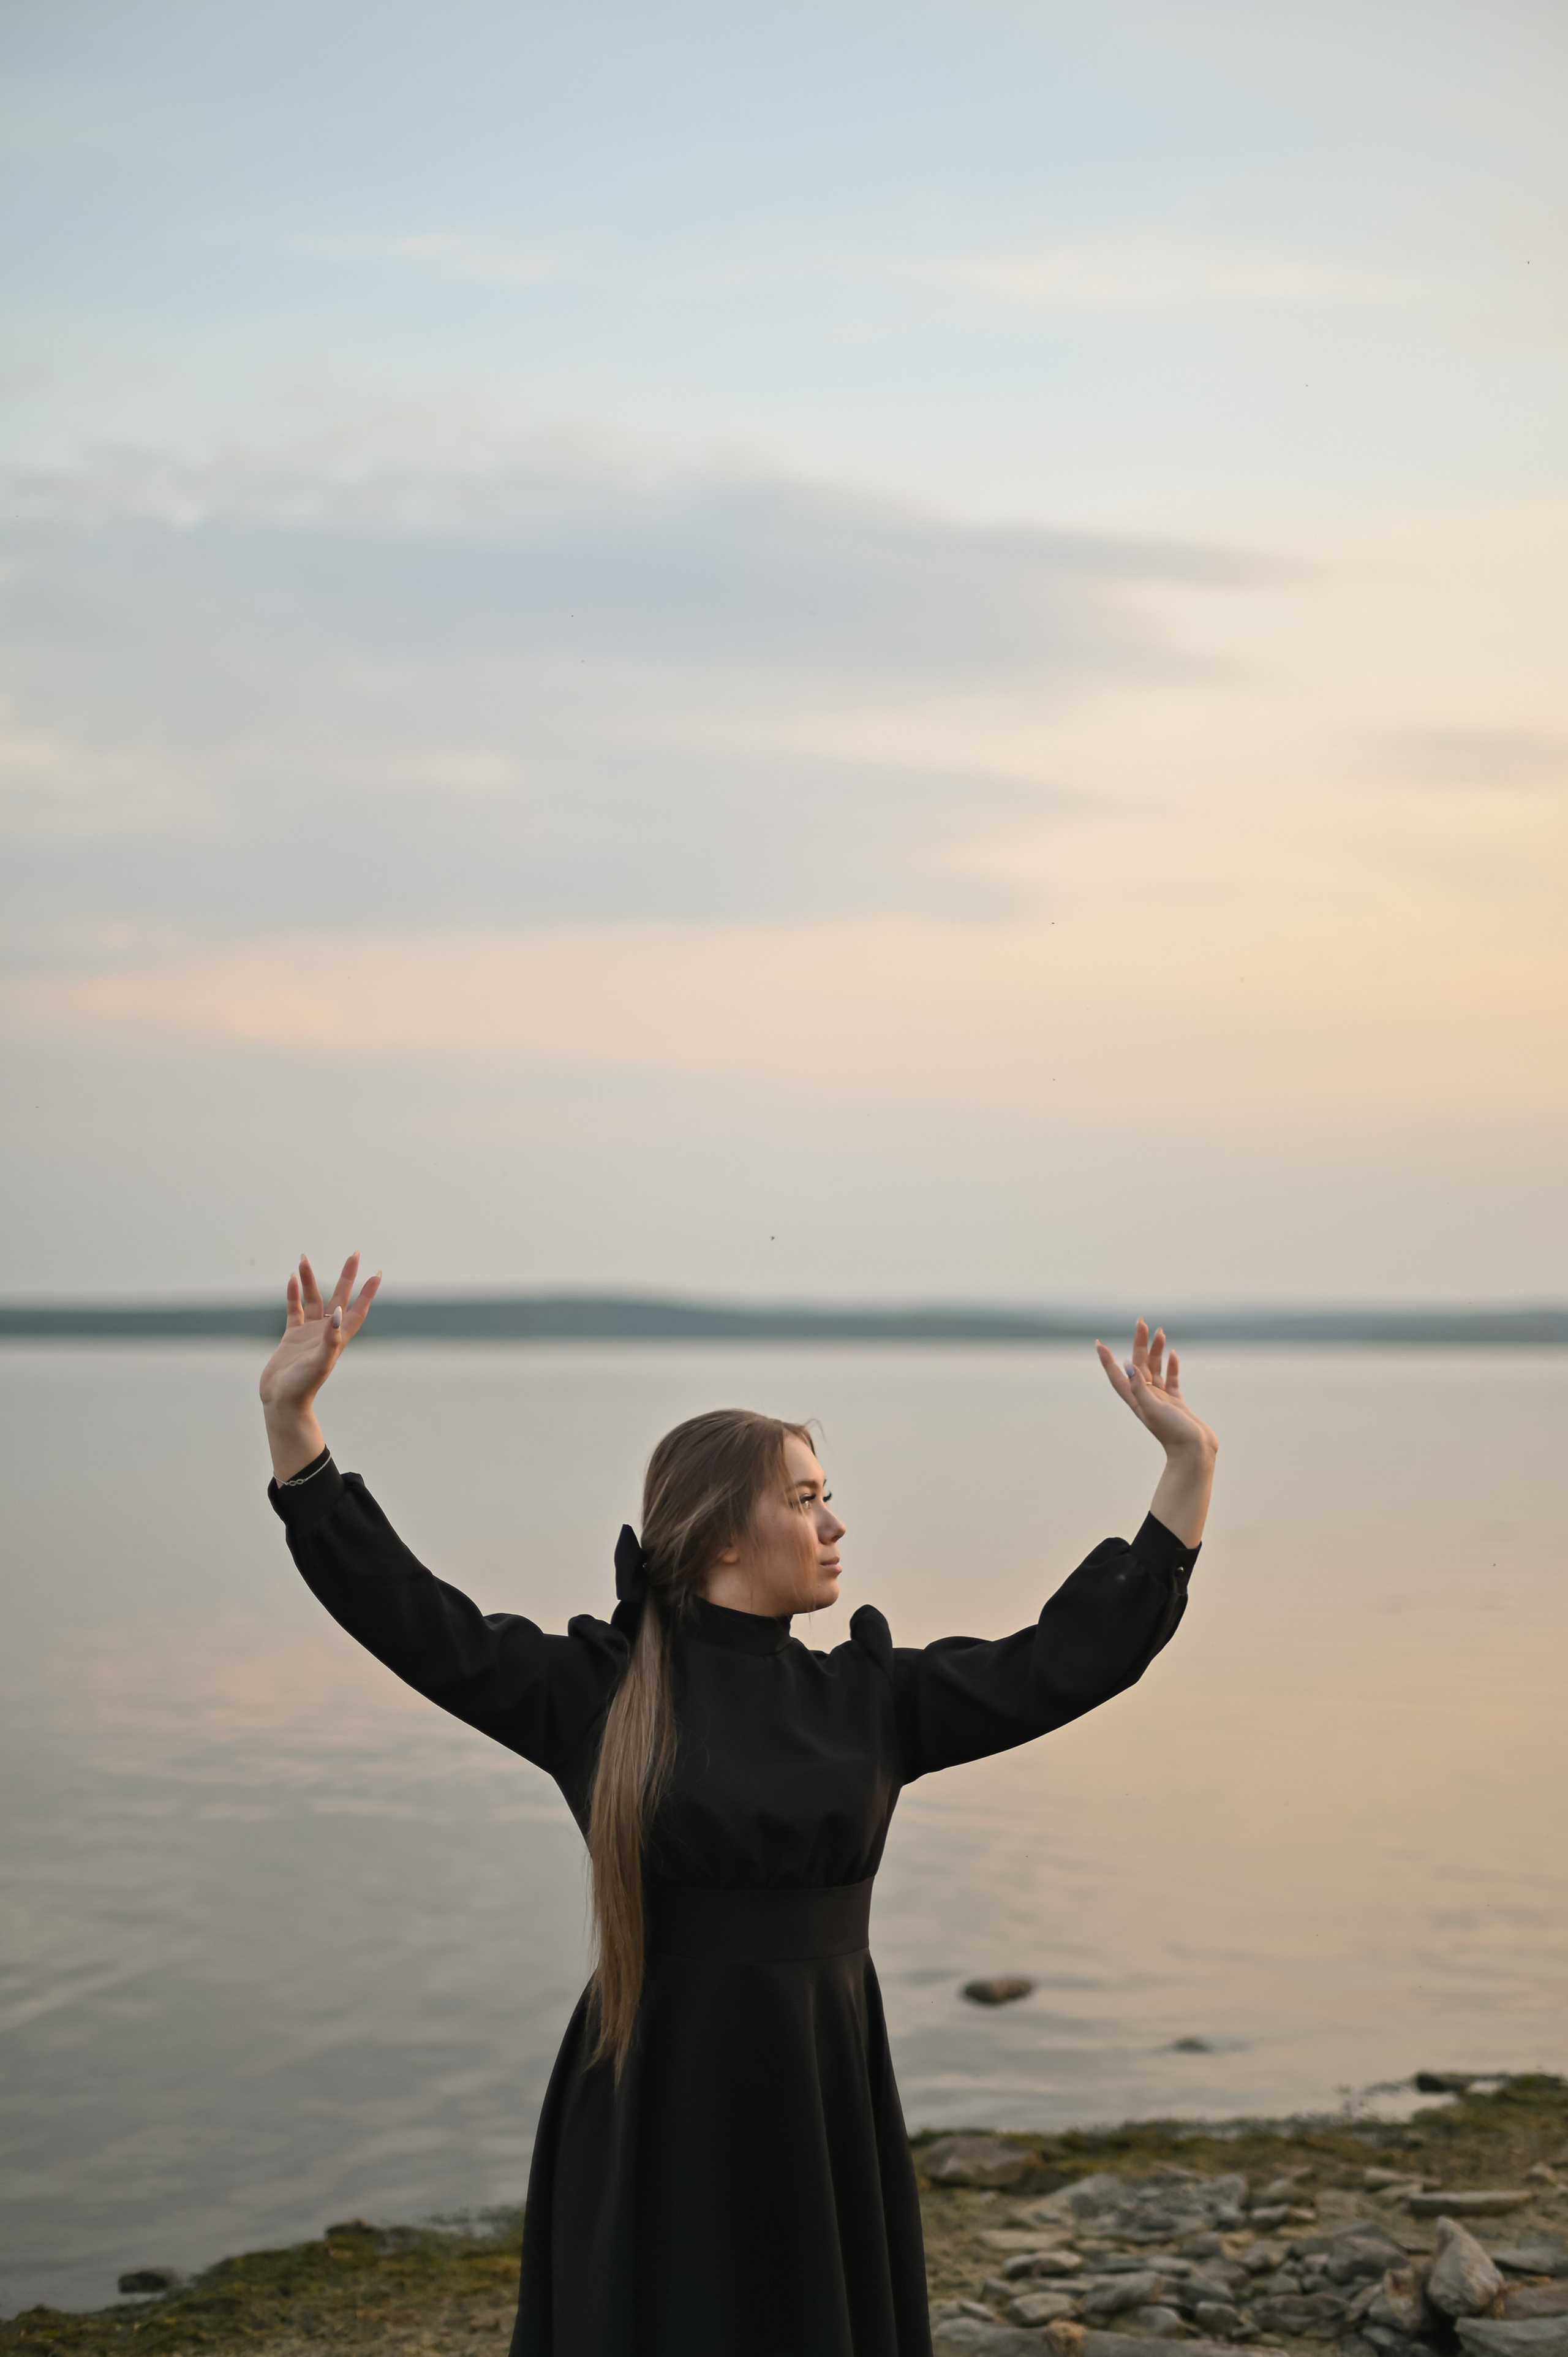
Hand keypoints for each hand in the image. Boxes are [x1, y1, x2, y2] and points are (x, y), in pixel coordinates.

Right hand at [259, 1251, 380, 1480]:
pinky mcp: (291, 1336)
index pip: (358, 1310)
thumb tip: (340, 1312)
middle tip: (354, 1253)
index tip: (377, 1273)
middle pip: (340, 1297)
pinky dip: (292, 1295)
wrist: (282, 1401)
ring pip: (313, 1299)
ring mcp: (309, 1333)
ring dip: (310, 1280)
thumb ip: (332, 1338)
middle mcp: (327, 1332)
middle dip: (346, 1276)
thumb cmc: (304, 1385)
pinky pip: (293, 1310)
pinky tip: (292, 1279)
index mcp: (339, 1338)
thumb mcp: (321, 1361)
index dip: (368, 1293)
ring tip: (304, 1259)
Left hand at [1095, 1318, 1216, 1547]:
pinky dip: (1171, 1366)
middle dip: (1139, 1343)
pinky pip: (1172, 1380)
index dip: (1107, 1361)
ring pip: (1155, 1370)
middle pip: (1138, 1365)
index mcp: (1136, 1400)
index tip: (1100, 1343)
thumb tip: (1126, 1364)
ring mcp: (1162, 1400)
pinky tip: (1173, 1354)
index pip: (1118, 1376)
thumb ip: (1139, 1387)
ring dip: (1156, 1351)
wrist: (1195, 1453)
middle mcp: (1146, 1398)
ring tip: (1160, 1332)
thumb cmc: (1173, 1434)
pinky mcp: (1177, 1403)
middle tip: (1142, 1322)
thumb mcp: (1153, 1409)